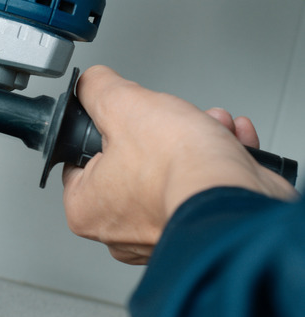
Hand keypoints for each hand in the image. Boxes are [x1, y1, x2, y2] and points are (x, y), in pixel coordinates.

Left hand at [62, 66, 295, 263]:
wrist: (236, 196)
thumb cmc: (178, 168)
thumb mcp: (122, 105)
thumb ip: (97, 89)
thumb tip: (91, 84)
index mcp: (86, 209)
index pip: (80, 160)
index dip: (103, 131)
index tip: (120, 122)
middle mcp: (118, 230)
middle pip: (130, 162)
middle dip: (158, 132)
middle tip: (168, 123)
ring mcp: (158, 232)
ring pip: (170, 172)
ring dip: (194, 142)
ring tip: (207, 127)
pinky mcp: (198, 229)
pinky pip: (201, 188)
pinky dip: (217, 162)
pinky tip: (229, 144)